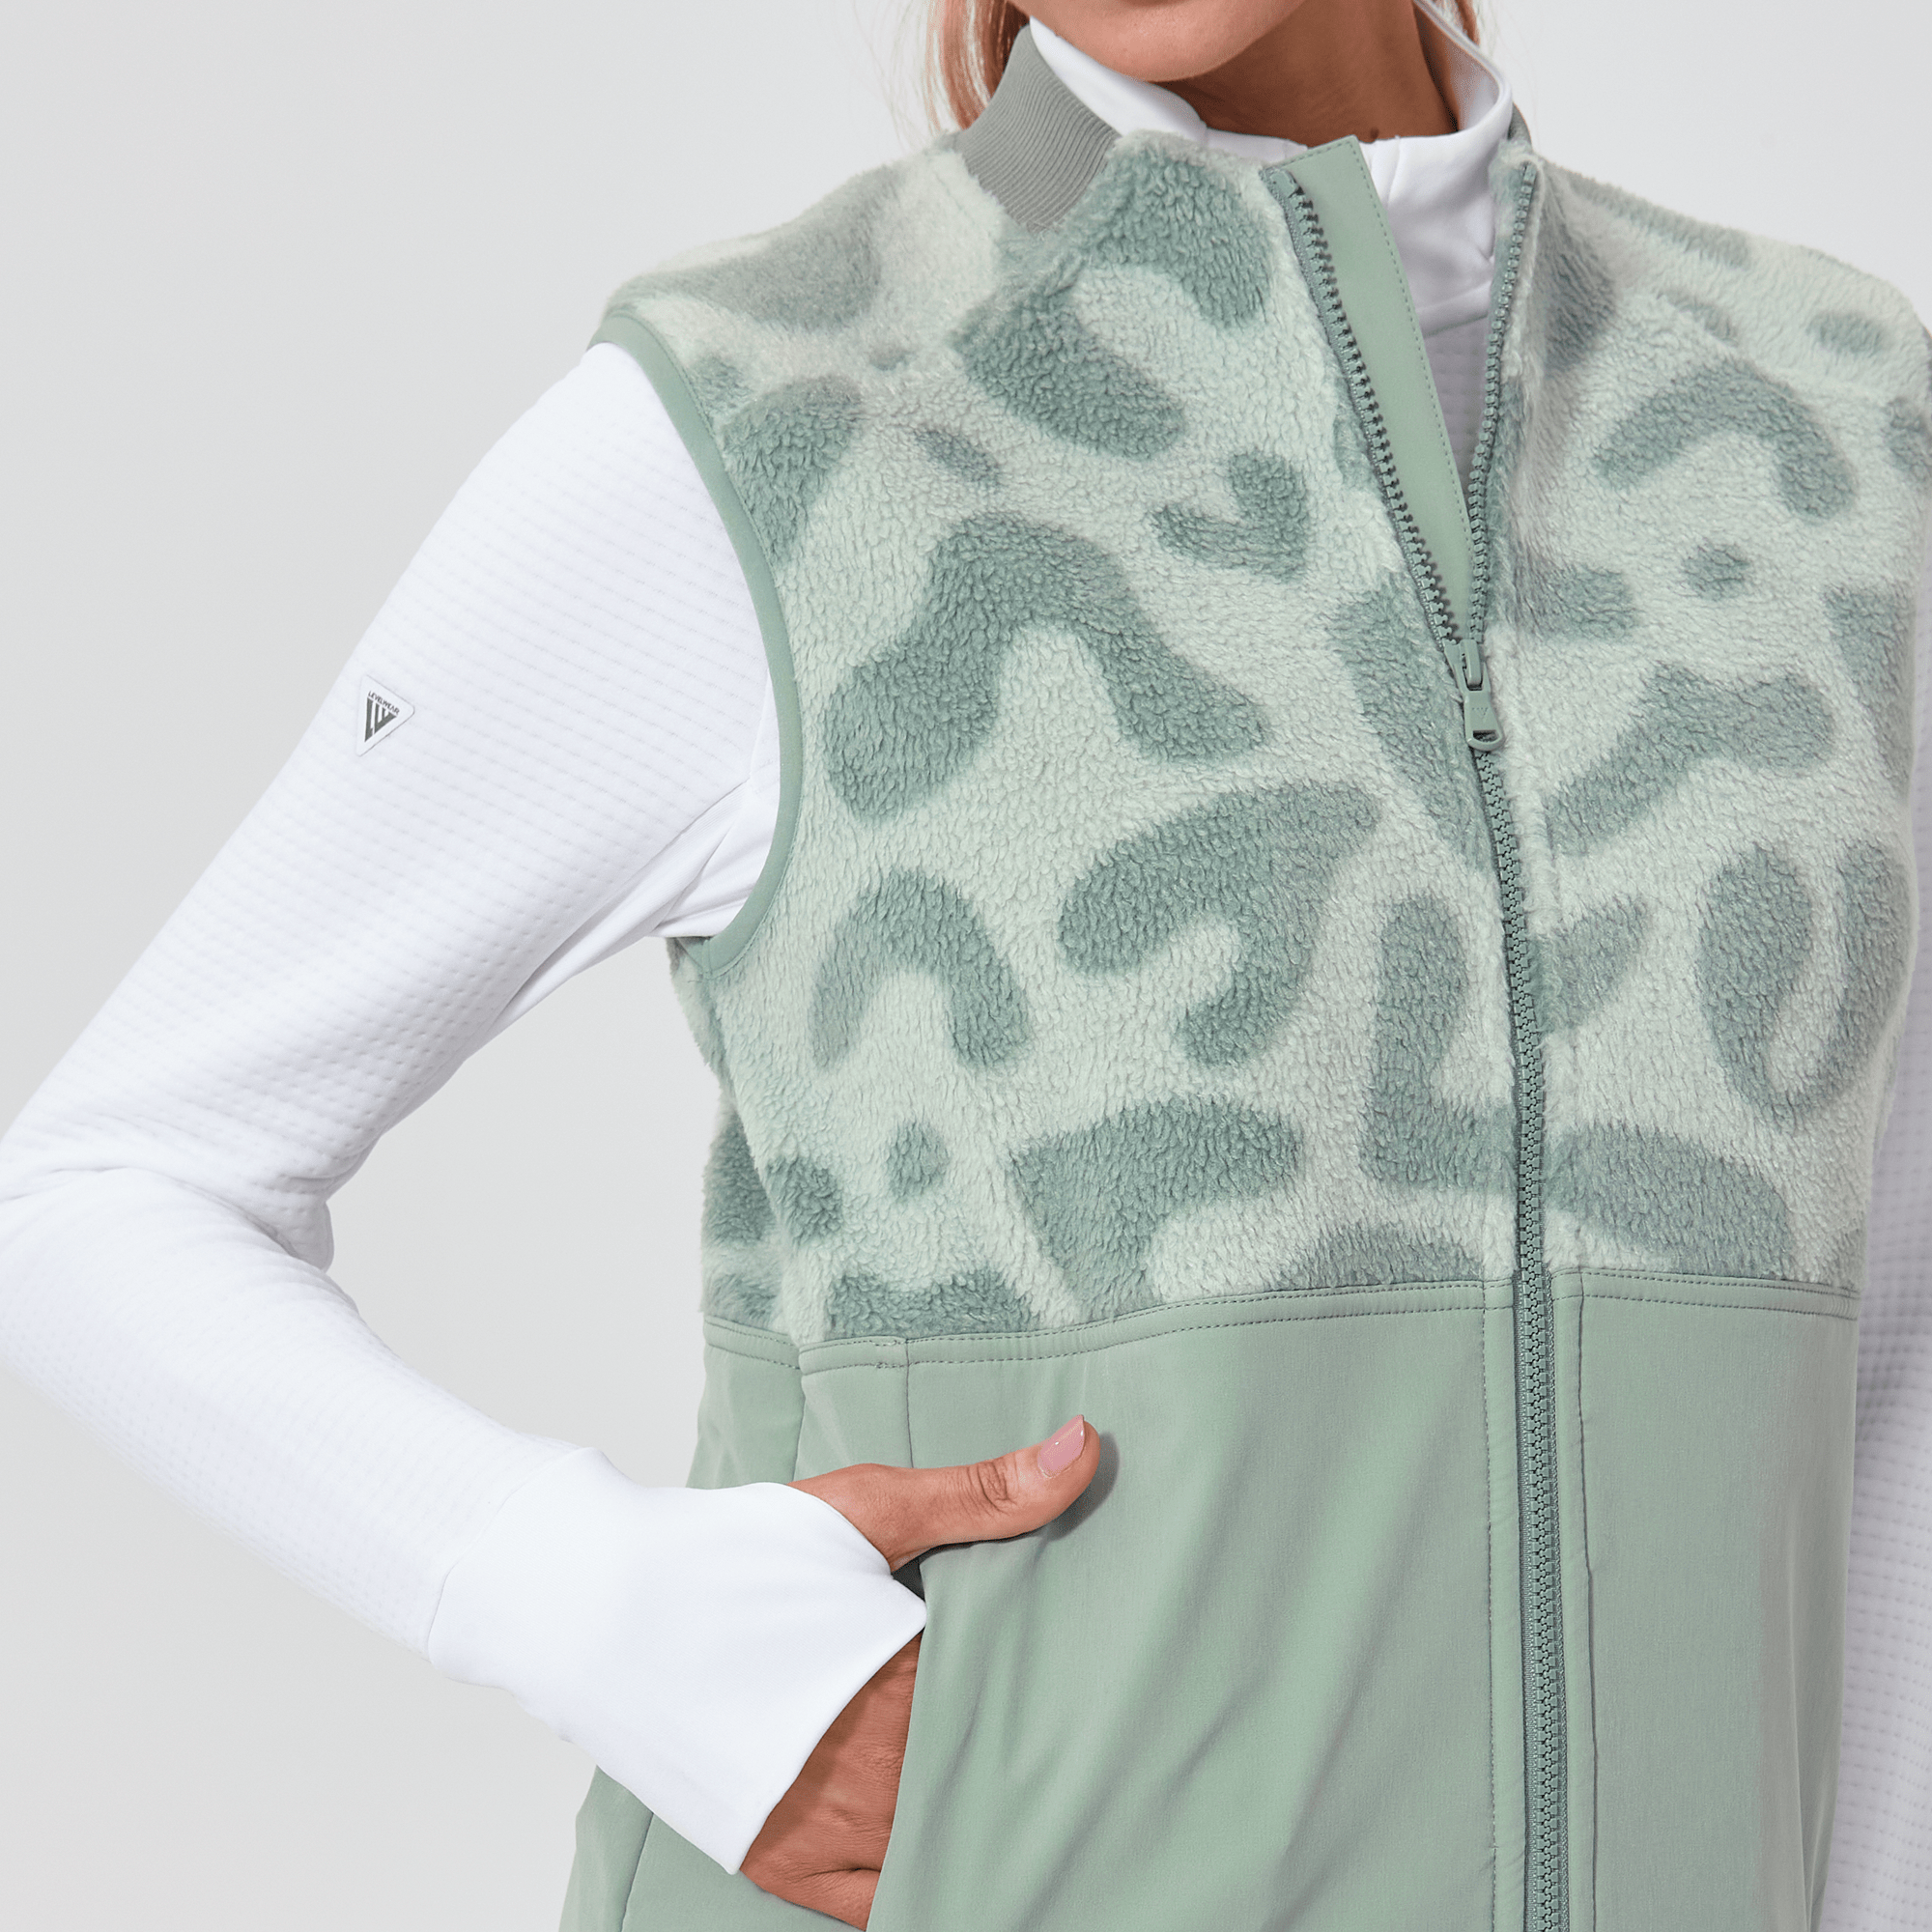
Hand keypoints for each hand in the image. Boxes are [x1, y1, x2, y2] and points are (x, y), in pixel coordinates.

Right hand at [740, 1417, 1100, 1926]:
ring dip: (985, 1823)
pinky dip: (925, 1881)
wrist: (598, 1607)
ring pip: (947, 1849)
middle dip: (1032, 1760)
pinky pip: (884, 1906)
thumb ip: (983, 1491)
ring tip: (1030, 1799)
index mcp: (908, 1681)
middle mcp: (877, 1771)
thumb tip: (1085, 1446)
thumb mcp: (868, 1506)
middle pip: (990, 1780)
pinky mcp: (782, 1865)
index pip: (1023, 1706)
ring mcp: (829, 1830)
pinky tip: (957, 1855)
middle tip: (1082, 1744)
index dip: (1062, 1695)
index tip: (1095, 1682)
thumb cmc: (734, 1550)